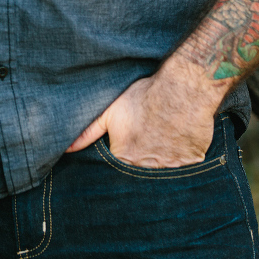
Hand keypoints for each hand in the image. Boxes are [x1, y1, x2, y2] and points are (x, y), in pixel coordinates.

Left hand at [65, 60, 220, 167]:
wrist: (181, 88)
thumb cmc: (143, 97)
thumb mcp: (110, 113)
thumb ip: (88, 133)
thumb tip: (67, 149)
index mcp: (124, 158)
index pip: (119, 167)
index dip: (124, 153)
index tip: (130, 140)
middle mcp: (147, 168)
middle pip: (141, 170)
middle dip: (143, 158)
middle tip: (149, 136)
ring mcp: (172, 166)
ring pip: (164, 168)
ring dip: (163, 156)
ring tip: (164, 133)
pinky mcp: (192, 161)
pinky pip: (186, 163)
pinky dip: (183, 153)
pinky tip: (179, 136)